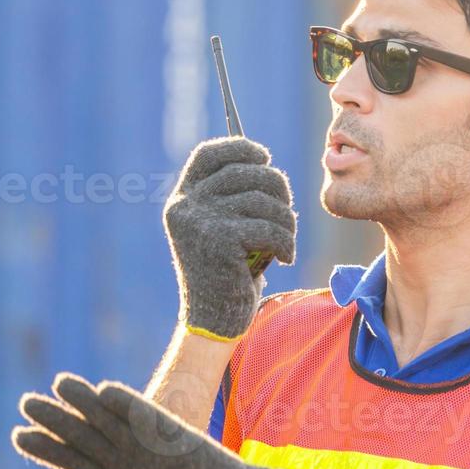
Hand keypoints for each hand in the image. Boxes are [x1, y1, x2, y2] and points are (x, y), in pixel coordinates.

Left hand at [11, 372, 278, 468]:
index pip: (76, 459)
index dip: (47, 448)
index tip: (18, 436)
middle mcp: (131, 460)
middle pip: (86, 434)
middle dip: (56, 419)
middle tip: (25, 402)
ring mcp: (153, 449)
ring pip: (113, 420)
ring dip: (88, 401)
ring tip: (60, 384)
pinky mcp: (178, 441)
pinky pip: (150, 421)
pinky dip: (130, 407)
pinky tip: (105, 394)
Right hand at [163, 136, 295, 341]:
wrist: (213, 320)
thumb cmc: (226, 273)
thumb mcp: (219, 229)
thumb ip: (230, 197)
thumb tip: (263, 161)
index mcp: (182, 199)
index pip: (208, 154)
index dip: (240, 148)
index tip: (264, 156)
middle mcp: (185, 205)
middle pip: (245, 172)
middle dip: (277, 188)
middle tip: (287, 213)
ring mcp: (200, 221)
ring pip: (263, 201)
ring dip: (286, 221)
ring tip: (287, 241)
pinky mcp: (220, 240)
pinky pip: (269, 227)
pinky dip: (286, 242)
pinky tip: (285, 258)